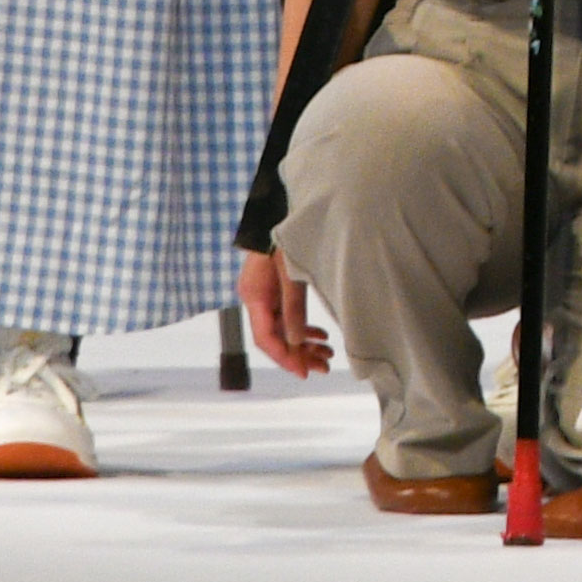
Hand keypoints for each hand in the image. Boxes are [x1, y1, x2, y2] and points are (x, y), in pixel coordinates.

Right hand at [239, 249, 330, 377]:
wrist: (281, 209)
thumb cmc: (286, 237)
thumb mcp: (292, 274)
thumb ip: (294, 309)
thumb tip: (296, 344)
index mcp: (254, 296)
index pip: (266, 338)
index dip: (285, 358)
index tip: (304, 372)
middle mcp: (256, 298)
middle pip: (275, 336)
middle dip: (299, 354)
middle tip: (323, 368)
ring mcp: (265, 293)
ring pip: (283, 328)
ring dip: (304, 343)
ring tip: (327, 355)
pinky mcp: (276, 287)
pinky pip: (287, 315)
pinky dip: (303, 327)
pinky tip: (320, 336)